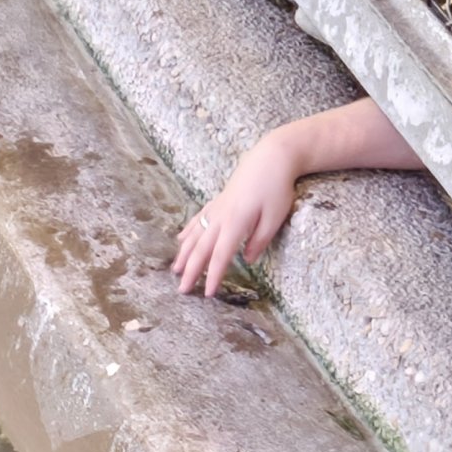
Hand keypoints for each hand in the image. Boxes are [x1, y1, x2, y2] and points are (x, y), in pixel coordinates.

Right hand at [174, 133, 303, 296]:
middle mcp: (220, 218)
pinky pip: (197, 220)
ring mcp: (216, 209)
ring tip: (175, 270)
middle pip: (201, 249)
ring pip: (195, 235)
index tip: (208, 294)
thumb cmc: (276, 188)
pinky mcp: (217, 202)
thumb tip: (247, 259)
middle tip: (182, 290)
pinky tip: (180, 240)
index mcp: (235, 224)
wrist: (271, 158)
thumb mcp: (275, 217)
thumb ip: (259, 240)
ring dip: (183, 254)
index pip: (220, 256)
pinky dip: (187, 231)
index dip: (213, 276)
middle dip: (191, 271)